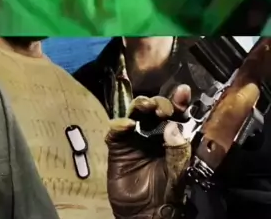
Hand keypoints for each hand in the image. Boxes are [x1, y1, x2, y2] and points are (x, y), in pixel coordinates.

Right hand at [106, 85, 191, 218]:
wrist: (146, 213)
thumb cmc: (167, 192)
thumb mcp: (178, 171)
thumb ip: (178, 150)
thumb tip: (173, 126)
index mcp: (171, 135)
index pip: (176, 114)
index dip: (179, 101)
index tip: (183, 91)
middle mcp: (153, 131)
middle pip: (154, 108)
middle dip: (159, 102)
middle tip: (162, 108)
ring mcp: (134, 137)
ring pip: (135, 112)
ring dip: (140, 105)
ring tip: (146, 107)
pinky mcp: (117, 146)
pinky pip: (115, 130)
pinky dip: (119, 123)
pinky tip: (127, 125)